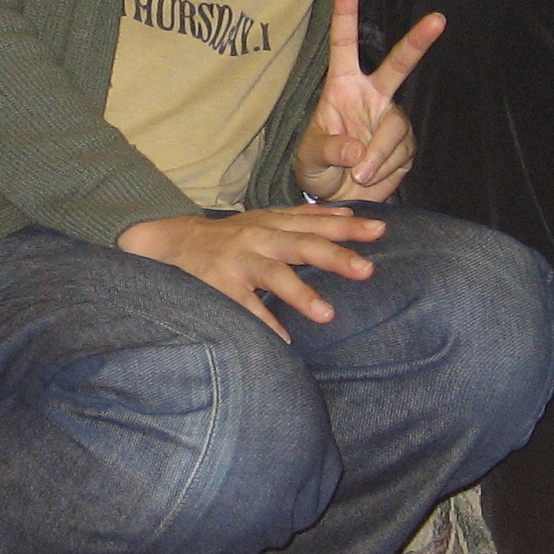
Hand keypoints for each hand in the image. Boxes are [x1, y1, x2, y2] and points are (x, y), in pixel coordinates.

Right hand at [118, 207, 388, 337]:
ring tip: (327, 314)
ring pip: (273, 275)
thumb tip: (348, 214)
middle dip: (335, 257)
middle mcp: (259, 238)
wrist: (172, 240)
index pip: (316, 223)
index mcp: (273, 223)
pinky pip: (243, 306)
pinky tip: (283, 339)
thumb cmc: (230, 235)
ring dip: (301, 293)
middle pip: (301, 245)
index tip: (380, 230)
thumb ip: (304, 218)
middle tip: (367, 270)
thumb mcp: (266, 218)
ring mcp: (238, 262)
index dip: (347, 226)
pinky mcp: (218, 285)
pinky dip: (262, 323)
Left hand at [294, 0, 440, 203]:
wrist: (336, 198)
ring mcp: (390, 118)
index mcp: (342, 87)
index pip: (343, 44)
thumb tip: (355, 149)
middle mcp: (371, 96)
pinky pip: (402, 153)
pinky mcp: (405, 145)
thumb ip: (328, 149)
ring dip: (379, 154)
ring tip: (359, 174)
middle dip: (417, 42)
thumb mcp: (309, 158)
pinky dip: (385, 168)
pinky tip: (370, 176)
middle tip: (437, 20)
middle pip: (398, 64)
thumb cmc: (316, 167)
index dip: (346, 12)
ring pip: (397, 128)